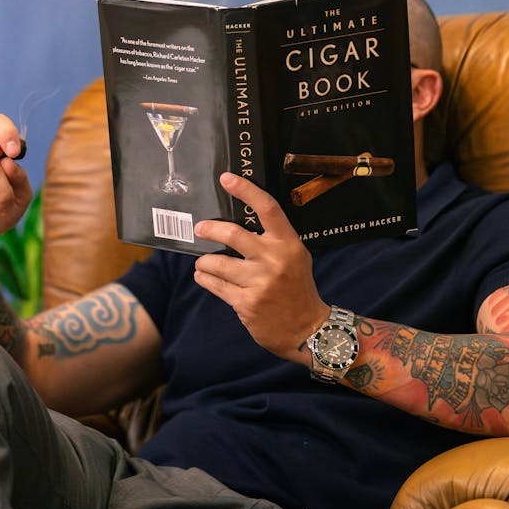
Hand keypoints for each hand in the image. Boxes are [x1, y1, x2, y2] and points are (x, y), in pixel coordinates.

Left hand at [193, 173, 329, 362]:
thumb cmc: (297, 288)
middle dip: (209, 229)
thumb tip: (238, 221)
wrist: (307, 329)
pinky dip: (205, 278)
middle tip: (201, 228)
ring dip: (204, 262)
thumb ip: (272, 240)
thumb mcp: (294, 257)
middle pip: (232, 233)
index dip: (246, 190)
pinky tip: (204, 276)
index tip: (227, 178)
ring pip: (217, 262)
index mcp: (288, 244)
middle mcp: (274, 260)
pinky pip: (215, 285)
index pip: (267, 208)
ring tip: (203, 263)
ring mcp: (259, 282)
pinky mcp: (246, 303)